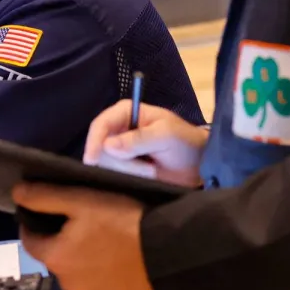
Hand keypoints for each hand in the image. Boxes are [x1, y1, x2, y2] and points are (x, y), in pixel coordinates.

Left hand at [12, 183, 152, 289]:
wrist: (164, 250)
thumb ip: (45, 197)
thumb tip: (16, 193)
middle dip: (58, 235)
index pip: (28, 239)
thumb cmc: (119, 221)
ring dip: (78, 251)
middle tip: (78, 215)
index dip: (32, 220)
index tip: (44, 205)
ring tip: (98, 232)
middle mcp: (66, 282)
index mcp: (54, 258)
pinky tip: (112, 250)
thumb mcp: (80, 200)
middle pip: (52, 252)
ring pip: (74, 266)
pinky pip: (93, 277)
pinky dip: (96, 264)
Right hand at [83, 101, 207, 187]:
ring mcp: (119, 149)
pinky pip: (112, 174)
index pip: (101, 124)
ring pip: (105, 164)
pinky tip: (144, 177)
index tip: (93, 160)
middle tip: (148, 170)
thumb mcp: (165, 135)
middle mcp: (118, 129)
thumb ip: (138, 139)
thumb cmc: (184, 141)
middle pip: (100, 147)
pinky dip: (126, 178)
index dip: (94, 141)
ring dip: (129, 171)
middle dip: (122, 162)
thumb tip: (107, 146)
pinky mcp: (122, 167)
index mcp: (126, 111)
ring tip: (151, 172)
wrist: (197, 164)